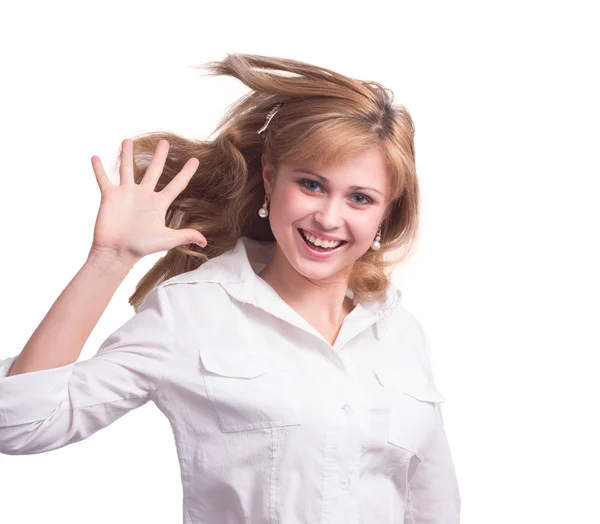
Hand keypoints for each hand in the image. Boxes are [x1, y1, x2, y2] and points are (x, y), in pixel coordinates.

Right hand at [88, 138, 205, 264]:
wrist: (117, 252)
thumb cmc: (142, 247)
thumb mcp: (167, 239)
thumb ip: (185, 235)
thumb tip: (205, 242)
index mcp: (159, 203)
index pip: (177, 184)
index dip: (186, 172)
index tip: (196, 160)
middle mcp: (143, 195)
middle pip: (154, 171)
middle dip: (160, 156)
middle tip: (165, 142)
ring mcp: (126, 194)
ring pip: (127, 169)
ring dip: (126, 155)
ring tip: (127, 140)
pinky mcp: (110, 197)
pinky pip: (103, 179)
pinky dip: (99, 169)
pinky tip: (95, 157)